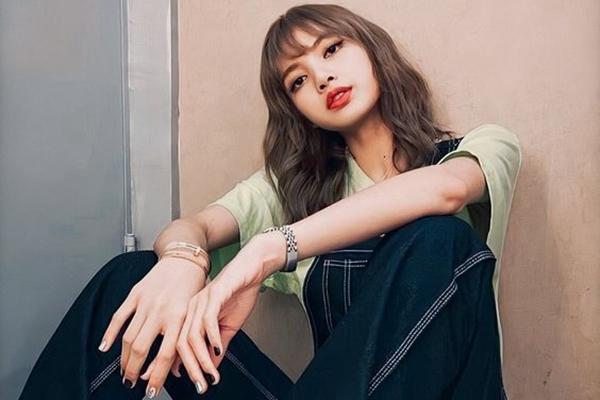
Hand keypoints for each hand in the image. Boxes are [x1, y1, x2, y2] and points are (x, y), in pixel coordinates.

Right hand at [98, 256, 207, 395]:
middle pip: (142, 349)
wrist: (184, 260)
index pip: (165, 355)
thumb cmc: (193, 288)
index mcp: (180, 318)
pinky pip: (118, 317)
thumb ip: (183, 341)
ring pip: (128, 337)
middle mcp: (162, 310)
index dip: (156, 377)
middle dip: (134, 371)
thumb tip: (173, 371)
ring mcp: (146, 302)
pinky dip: (109, 335)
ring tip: (123, 371)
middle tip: (131, 383)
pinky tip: (105, 348)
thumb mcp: (194, 315)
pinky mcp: (135, 293)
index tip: (151, 391)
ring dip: (123, 359)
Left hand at [176, 234, 283, 394]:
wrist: (252, 268)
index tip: (173, 382)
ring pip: (193, 335)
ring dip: (202, 358)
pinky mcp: (215, 294)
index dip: (172, 364)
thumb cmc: (240, 292)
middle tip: (200, 385)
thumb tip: (210, 367)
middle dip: (190, 368)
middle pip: (181, 343)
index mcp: (190, 315)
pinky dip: (212, 337)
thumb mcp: (228, 327)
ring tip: (210, 373)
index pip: (175, 343)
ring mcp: (201, 300)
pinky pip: (208, 319)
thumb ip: (217, 346)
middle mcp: (191, 308)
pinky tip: (219, 349)